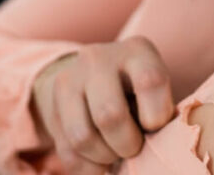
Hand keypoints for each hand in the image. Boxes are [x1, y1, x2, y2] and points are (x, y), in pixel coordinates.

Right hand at [30, 36, 176, 174]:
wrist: (92, 76)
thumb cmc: (139, 89)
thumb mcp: (157, 89)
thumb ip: (160, 112)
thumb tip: (159, 145)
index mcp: (136, 51)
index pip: (150, 81)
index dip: (156, 116)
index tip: (155, 126)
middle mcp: (98, 59)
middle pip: (110, 115)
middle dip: (127, 144)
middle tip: (135, 147)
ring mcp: (70, 81)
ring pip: (83, 137)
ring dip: (105, 157)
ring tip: (116, 151)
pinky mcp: (53, 106)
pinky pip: (67, 152)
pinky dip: (88, 167)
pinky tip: (101, 159)